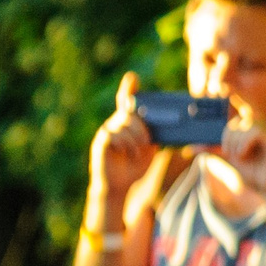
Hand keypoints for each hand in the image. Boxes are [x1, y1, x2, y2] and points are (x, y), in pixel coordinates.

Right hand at [89, 72, 157, 200]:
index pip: (126, 102)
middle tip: (146, 143)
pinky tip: (127, 155)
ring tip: (136, 154)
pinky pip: (115, 136)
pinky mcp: (101, 141)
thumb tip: (165, 124)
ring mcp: (106, 131)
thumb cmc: (134, 167)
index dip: (128, 89)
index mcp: (126, 124)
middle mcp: (115, 124)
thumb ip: (152, 135)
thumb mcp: (148, 149)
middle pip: (129, 114)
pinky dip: (125, 146)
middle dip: (142, 128)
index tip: (132, 78)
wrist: (120, 186)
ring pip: (124, 126)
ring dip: (135, 141)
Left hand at [219, 120, 265, 216]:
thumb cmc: (254, 174)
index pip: (234, 121)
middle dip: (229, 138)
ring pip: (247, 124)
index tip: (225, 152)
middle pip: (238, 121)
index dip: (226, 134)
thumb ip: (215, 150)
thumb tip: (191, 148)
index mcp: (257, 128)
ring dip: (237, 141)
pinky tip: (244, 155)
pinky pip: (256, 132)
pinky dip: (245, 143)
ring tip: (238, 156)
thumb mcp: (230, 159)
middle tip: (231, 155)